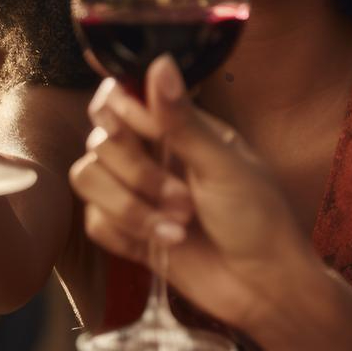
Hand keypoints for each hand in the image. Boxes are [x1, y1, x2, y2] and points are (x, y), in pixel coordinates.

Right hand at [69, 57, 315, 331]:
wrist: (263, 289)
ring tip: (178, 227)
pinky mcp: (127, 232)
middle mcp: (151, 154)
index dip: (122, 116)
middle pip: (99, 140)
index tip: (143, 134)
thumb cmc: (258, 219)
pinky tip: (166, 245)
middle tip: (184, 199)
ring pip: (88, 178)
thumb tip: (159, 61)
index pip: (120, 99)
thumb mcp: (223, 165)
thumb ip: (182, 119)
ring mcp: (136, 193)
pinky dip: (125, 233)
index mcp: (177, 128)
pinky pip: (93, 221)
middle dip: (137, 172)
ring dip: (130, 207)